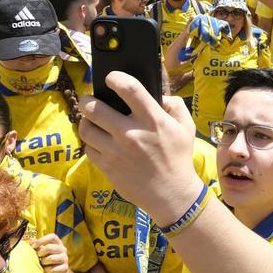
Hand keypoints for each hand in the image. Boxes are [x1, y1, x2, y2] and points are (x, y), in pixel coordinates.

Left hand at [29, 233, 70, 272]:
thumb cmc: (48, 262)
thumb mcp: (44, 253)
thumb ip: (38, 246)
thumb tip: (31, 240)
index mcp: (58, 244)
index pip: (52, 237)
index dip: (42, 240)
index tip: (34, 246)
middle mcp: (63, 250)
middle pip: (50, 247)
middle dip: (41, 253)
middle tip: (39, 257)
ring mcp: (65, 259)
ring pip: (50, 258)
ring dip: (44, 262)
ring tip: (43, 264)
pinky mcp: (65, 268)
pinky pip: (52, 269)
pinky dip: (47, 271)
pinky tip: (47, 271)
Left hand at [78, 73, 202, 223]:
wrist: (171, 194)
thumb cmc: (179, 158)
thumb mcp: (186, 127)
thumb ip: (175, 105)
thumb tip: (159, 95)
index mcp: (152, 120)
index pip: (129, 89)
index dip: (115, 78)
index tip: (110, 78)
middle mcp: (131, 134)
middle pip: (93, 108)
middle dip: (87, 100)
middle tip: (89, 100)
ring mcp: (116, 152)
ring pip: (85, 128)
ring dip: (86, 121)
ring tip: (92, 120)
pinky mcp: (107, 167)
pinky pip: (88, 148)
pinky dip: (91, 142)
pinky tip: (99, 141)